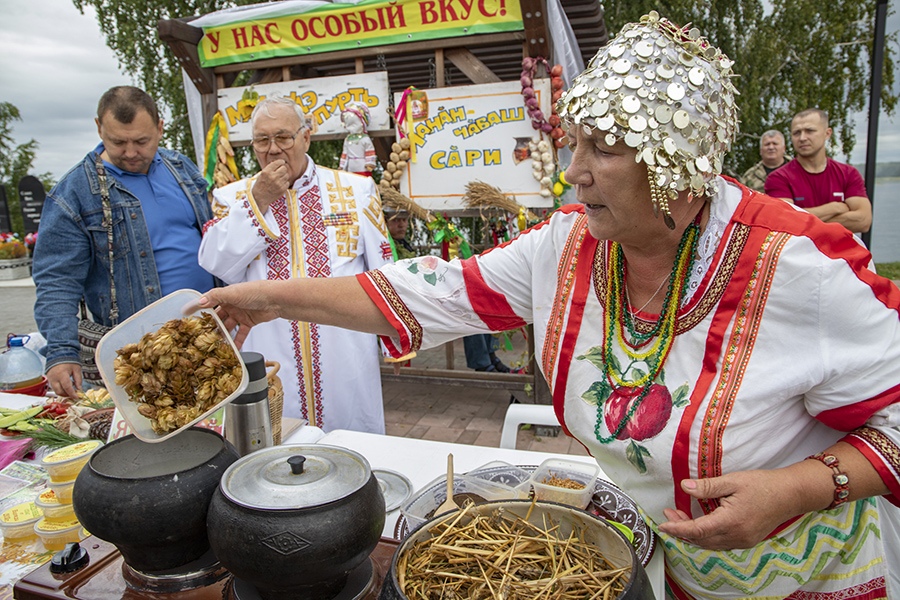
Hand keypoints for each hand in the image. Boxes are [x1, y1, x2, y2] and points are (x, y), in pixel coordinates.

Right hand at [46, 363, 82, 397]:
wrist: (59, 354)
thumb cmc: (68, 361)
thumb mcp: (76, 369)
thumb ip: (78, 380)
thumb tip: (79, 390)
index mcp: (62, 374)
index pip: (67, 387)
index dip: (72, 394)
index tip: (77, 397)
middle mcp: (54, 378)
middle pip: (59, 391)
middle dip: (67, 395)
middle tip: (74, 395)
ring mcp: (50, 379)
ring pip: (56, 391)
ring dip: (63, 393)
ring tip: (71, 390)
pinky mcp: (48, 379)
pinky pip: (54, 387)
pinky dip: (60, 389)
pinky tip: (66, 387)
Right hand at [194, 282, 279, 347]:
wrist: (276, 300)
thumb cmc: (255, 292)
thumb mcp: (232, 293)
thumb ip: (215, 297)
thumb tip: (199, 302)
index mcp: (225, 295)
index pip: (208, 302)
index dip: (197, 308)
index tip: (185, 315)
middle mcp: (231, 304)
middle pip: (217, 317)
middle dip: (210, 326)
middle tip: (200, 336)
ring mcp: (240, 314)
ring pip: (228, 327)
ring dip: (222, 335)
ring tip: (213, 345)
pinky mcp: (249, 322)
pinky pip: (240, 333)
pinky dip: (236, 341)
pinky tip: (232, 349)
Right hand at [251, 159, 291, 212]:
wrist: (259, 198)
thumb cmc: (260, 185)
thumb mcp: (261, 174)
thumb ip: (269, 168)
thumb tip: (278, 163)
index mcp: (266, 172)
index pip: (278, 163)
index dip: (281, 162)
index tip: (282, 162)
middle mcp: (273, 176)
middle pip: (284, 168)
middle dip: (283, 169)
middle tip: (280, 171)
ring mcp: (278, 183)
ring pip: (287, 175)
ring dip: (284, 176)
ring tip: (279, 179)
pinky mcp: (282, 189)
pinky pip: (287, 182)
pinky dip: (284, 183)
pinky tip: (280, 184)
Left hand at [658, 470, 802, 549]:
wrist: (790, 494)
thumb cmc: (763, 485)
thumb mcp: (732, 481)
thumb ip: (707, 486)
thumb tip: (684, 487)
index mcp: (731, 521)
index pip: (697, 530)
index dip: (678, 528)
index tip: (663, 524)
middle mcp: (736, 536)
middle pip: (701, 539)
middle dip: (681, 529)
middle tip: (669, 514)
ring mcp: (742, 541)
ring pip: (710, 544)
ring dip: (692, 533)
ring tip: (679, 517)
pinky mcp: (746, 540)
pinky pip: (720, 543)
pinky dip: (705, 536)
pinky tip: (699, 524)